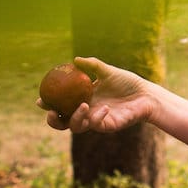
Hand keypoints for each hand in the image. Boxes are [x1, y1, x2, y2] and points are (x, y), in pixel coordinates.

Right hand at [37, 56, 157, 133]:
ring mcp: (96, 120)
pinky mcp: (107, 126)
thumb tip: (75, 60)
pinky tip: (105, 108)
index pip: (61, 105)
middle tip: (51, 113)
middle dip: (53, 121)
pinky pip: (96, 126)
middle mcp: (86, 112)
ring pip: (77, 127)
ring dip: (76, 118)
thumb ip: (93, 66)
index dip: (48, 105)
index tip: (40, 99)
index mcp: (82, 99)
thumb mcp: (108, 71)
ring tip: (84, 106)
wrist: (146, 94)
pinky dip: (97, 118)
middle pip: (63, 122)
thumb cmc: (127, 82)